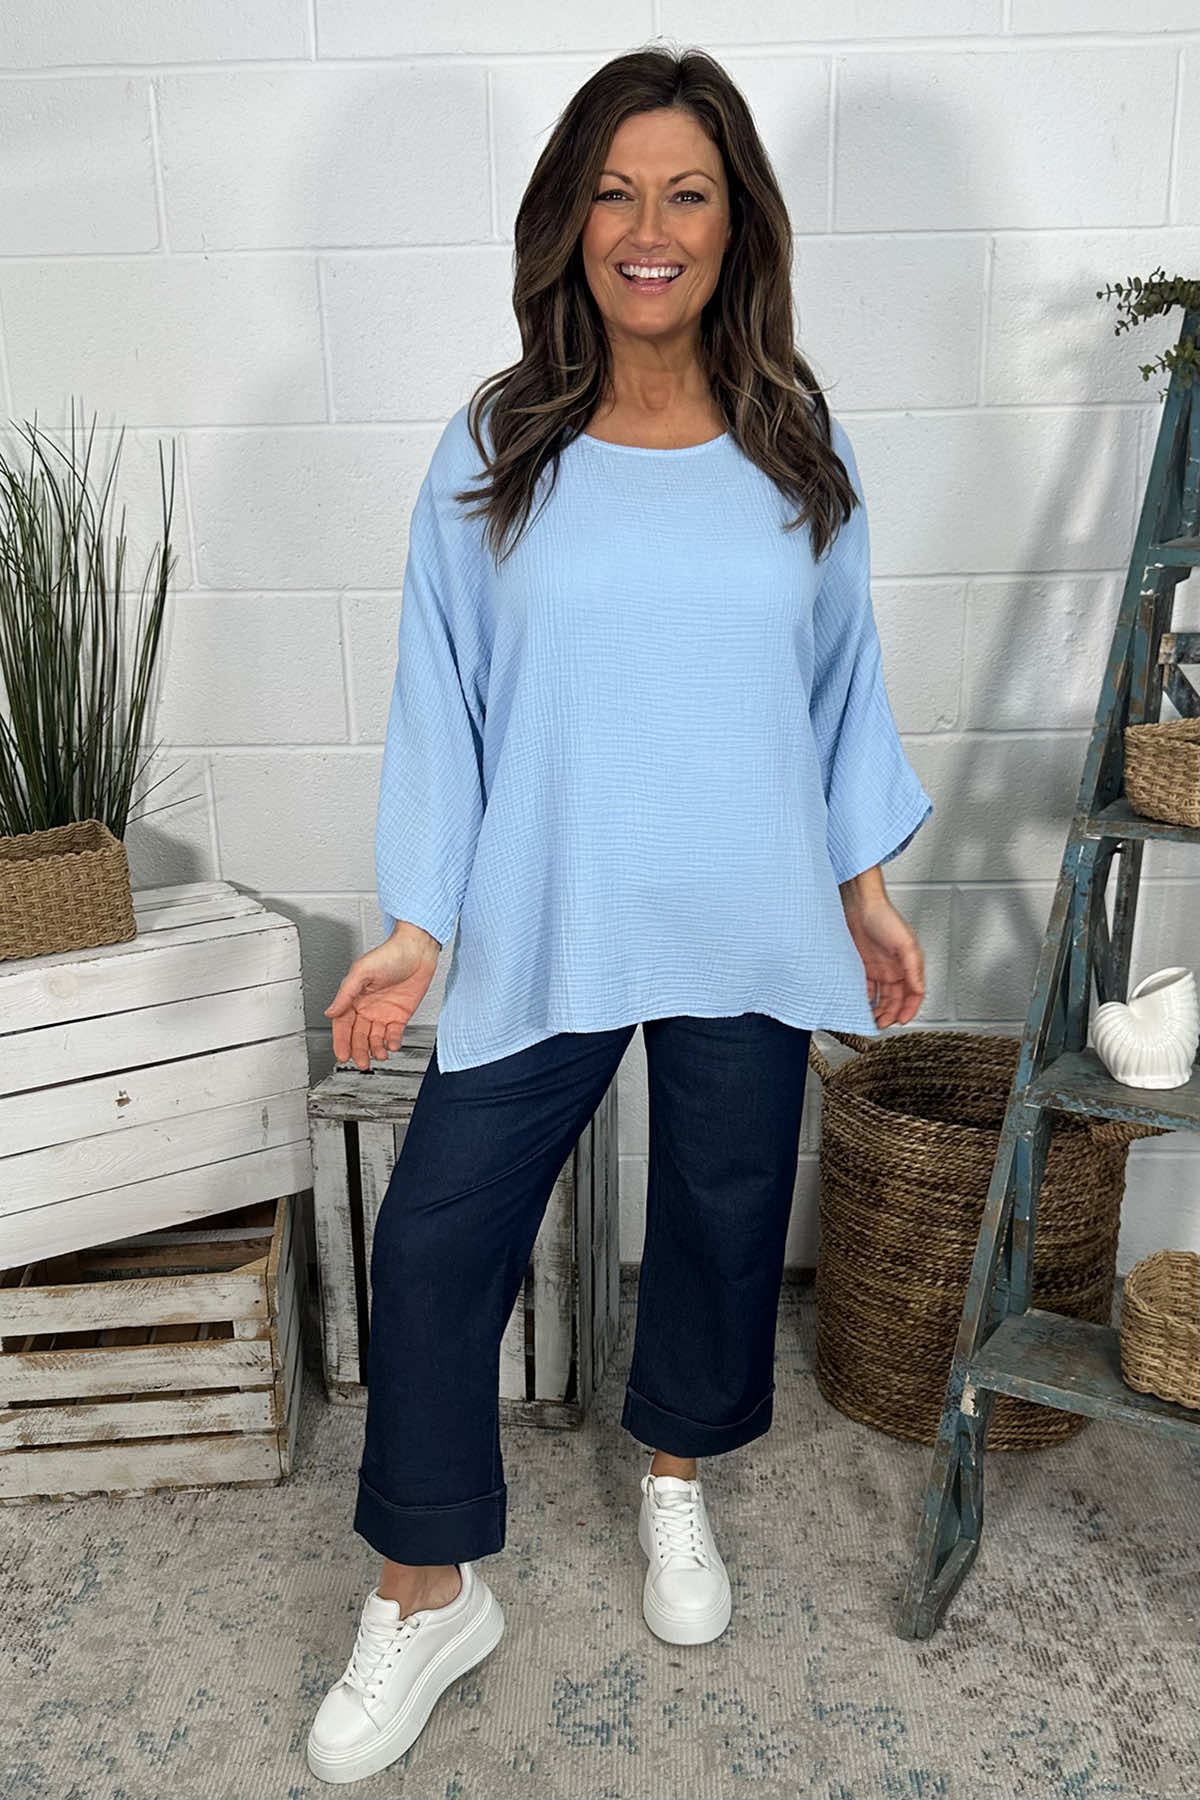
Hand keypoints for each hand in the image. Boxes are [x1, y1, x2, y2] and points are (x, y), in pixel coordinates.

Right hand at [324, 927, 439, 1069]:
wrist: (417, 950)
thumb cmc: (389, 954)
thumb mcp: (361, 971)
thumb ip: (345, 994)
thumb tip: (330, 1011)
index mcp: (354, 997)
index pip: (343, 1024)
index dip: (341, 1040)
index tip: (342, 1055)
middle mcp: (367, 1007)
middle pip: (358, 1035)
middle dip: (359, 1050)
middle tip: (361, 1063)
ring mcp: (384, 1012)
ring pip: (375, 1037)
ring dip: (375, 1049)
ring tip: (378, 1056)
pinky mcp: (400, 1015)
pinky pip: (394, 1033)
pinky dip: (392, 1042)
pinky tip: (391, 1046)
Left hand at [842, 892, 924, 1027]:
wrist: (859, 904)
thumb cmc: (884, 917)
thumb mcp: (905, 943)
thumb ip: (913, 967)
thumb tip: (918, 989)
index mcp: (908, 965)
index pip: (914, 994)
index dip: (910, 1009)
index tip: (902, 1021)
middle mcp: (895, 969)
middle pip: (897, 999)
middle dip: (891, 1014)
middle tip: (882, 1024)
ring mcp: (879, 968)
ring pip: (882, 996)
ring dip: (879, 1010)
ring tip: (872, 1020)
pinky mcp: (863, 966)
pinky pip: (867, 988)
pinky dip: (865, 999)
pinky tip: (861, 1005)